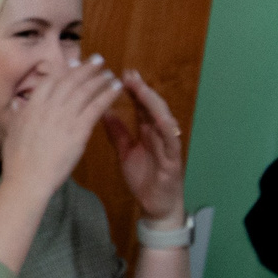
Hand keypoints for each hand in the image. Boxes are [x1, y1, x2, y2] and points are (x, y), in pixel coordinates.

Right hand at [0, 52, 123, 199]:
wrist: (27, 179)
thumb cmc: (17, 161)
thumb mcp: (10, 133)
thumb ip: (16, 115)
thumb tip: (16, 103)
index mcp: (32, 107)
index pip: (51, 81)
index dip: (64, 69)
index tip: (74, 62)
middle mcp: (48, 107)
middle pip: (71, 81)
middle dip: (86, 68)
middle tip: (98, 60)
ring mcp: (64, 117)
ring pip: (85, 90)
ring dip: (100, 79)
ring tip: (110, 74)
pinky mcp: (79, 130)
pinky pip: (96, 106)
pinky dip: (108, 95)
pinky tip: (116, 88)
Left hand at [102, 70, 185, 223]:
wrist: (155, 203)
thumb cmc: (143, 176)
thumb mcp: (125, 151)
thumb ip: (117, 133)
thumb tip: (103, 113)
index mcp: (147, 131)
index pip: (140, 105)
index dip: (132, 90)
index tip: (120, 74)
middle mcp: (160, 133)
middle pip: (152, 107)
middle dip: (142, 90)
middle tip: (130, 74)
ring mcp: (168, 144)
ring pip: (163, 119)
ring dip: (154, 104)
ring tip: (143, 90)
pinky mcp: (173, 159)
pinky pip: (171, 142)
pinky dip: (167, 130)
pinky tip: (160, 119)